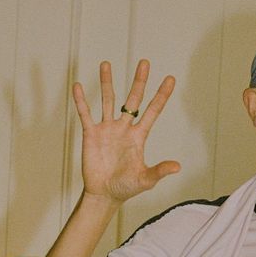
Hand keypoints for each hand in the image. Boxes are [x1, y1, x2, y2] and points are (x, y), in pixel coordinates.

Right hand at [73, 59, 179, 204]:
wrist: (104, 194)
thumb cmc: (126, 187)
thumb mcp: (145, 180)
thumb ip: (159, 171)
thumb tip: (178, 167)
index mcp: (139, 136)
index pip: (152, 111)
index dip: (161, 95)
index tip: (170, 78)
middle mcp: (124, 128)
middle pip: (133, 100)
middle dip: (139, 81)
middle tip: (145, 62)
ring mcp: (107, 129)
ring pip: (108, 100)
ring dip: (107, 82)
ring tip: (106, 63)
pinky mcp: (91, 134)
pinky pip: (86, 114)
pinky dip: (81, 101)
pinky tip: (77, 86)